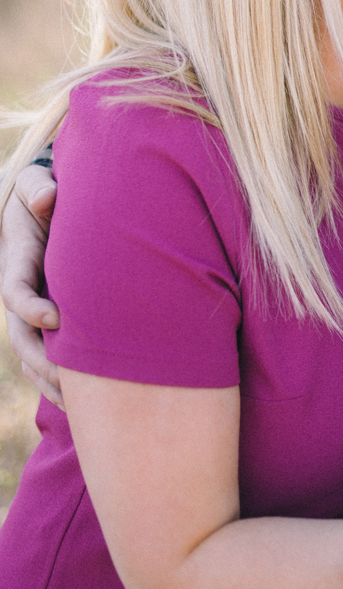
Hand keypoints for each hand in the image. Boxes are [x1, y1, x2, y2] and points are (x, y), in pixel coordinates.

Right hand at [0, 163, 61, 406]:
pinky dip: (59, 380)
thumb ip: (38, 187)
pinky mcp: (47, 320)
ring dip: (51, 380)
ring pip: (33, 354)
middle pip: (22, 337)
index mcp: (17, 261)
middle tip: (69, 379)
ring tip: (78, 405)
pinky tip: (81, 402)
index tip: (56, 318)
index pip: (14, 292)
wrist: (43, 204)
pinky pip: (46, 357)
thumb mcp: (34, 182)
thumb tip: (47, 199)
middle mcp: (21, 292)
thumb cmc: (42, 192)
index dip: (30, 307)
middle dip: (42, 360)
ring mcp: (32, 309)